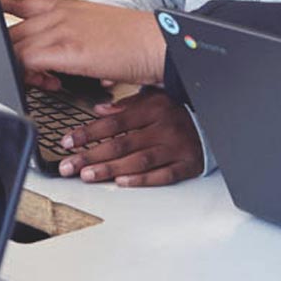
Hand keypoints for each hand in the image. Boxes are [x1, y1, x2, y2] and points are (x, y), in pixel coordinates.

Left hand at [0, 0, 166, 85]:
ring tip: (40, 82)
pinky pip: (27, 61)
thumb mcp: (95, 32)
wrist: (158, 43)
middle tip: (23, 74)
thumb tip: (54, 65)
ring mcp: (60, 28)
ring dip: (18, 68)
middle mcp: (58, 13)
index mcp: (65, 6)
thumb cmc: (133, 43)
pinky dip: (26, 75)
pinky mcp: (66, 48)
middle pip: (11, 30)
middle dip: (6, 53)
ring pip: (15, 46)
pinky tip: (44, 84)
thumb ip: (69, 42)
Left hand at [55, 92, 203, 186]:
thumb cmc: (177, 113)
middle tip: (69, 166)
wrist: (213, 125)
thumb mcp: (153, 98)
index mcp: (153, 108)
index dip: (88, 133)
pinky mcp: (186, 165)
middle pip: (121, 144)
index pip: (113, 122)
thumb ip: (125, 105)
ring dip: (110, 169)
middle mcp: (164, 127)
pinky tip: (122, 182)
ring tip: (88, 175)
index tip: (68, 142)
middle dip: (91, 156)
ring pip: (138, 161)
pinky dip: (141, 180)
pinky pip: (162, 175)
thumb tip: (99, 110)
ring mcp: (175, 147)